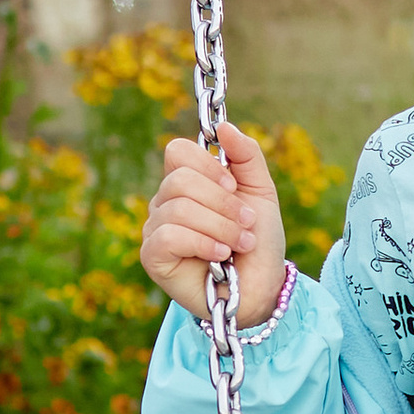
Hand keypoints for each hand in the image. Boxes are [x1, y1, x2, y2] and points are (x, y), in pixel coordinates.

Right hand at [140, 128, 288, 330]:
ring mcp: (155, 229)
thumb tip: (223, 127)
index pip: (177, 151)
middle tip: (246, 223)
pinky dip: (202, 243)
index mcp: (186, 182)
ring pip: (178, 208)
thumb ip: (247, 155)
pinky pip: (168, 235)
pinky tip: (220, 257)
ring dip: (220, 227)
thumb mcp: (260, 191)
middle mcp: (164, 202)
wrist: (261, 287)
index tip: (234, 187)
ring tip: (239, 245)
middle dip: (223, 202)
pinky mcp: (152, 257)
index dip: (208, 166)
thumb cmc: (258, 241)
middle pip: (180, 179)